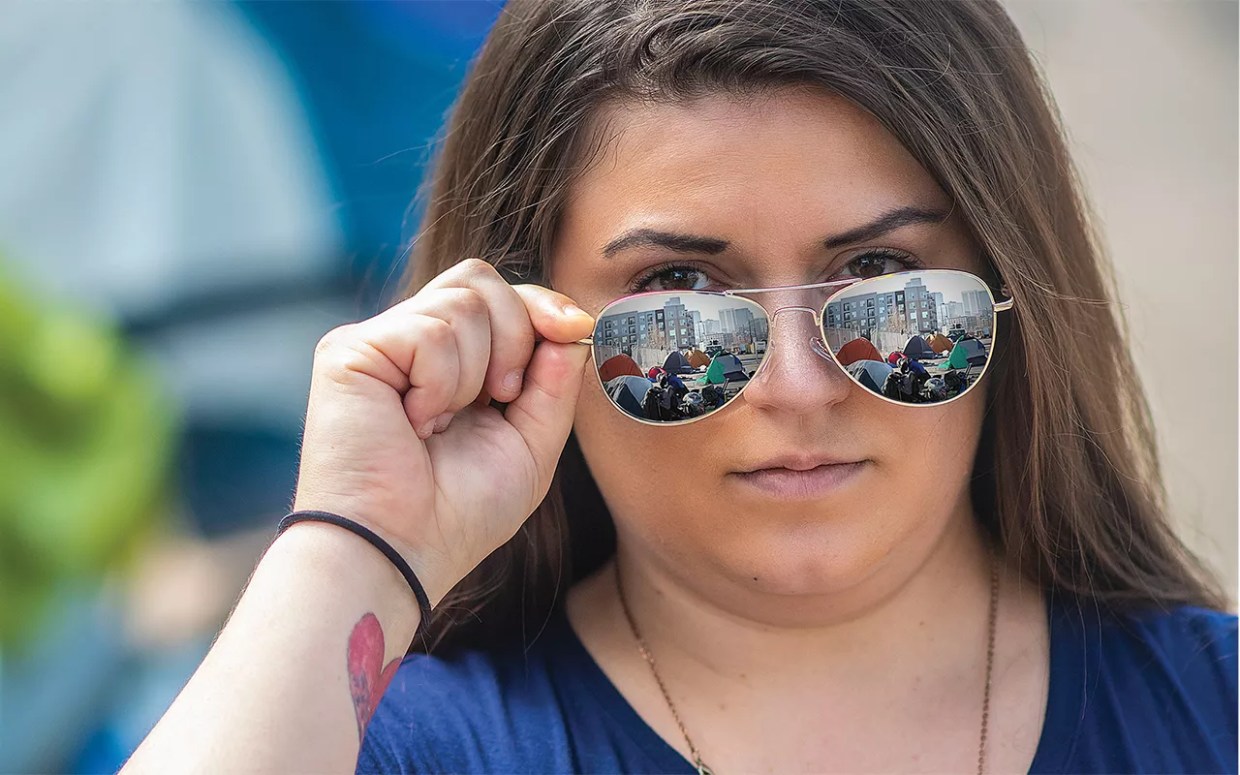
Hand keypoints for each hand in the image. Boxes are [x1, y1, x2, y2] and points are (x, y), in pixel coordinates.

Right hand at [291, 259, 594, 604]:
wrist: (402, 552)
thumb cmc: (459, 515)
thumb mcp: (531, 445)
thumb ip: (554, 383)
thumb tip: (573, 325)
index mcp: (452, 363)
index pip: (499, 296)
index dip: (542, 305)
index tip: (575, 330)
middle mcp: (410, 344)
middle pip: (479, 279)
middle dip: (515, 333)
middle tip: (500, 397)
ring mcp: (378, 343)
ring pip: (461, 300)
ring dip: (476, 371)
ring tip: (444, 424)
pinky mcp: (350, 351)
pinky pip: (428, 329)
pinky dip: (442, 383)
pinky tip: (416, 423)